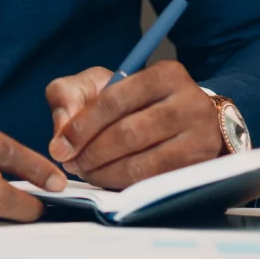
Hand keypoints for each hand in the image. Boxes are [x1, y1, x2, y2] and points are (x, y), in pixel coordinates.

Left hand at [45, 61, 223, 189]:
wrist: (190, 118)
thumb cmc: (137, 99)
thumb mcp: (102, 83)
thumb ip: (71, 96)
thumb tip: (60, 136)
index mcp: (164, 74)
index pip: (114, 100)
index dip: (83, 126)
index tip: (61, 146)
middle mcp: (189, 102)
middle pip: (128, 133)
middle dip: (92, 152)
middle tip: (71, 163)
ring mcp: (199, 137)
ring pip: (141, 162)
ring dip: (105, 172)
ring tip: (86, 172)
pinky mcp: (199, 167)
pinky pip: (154, 182)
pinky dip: (124, 184)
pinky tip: (107, 179)